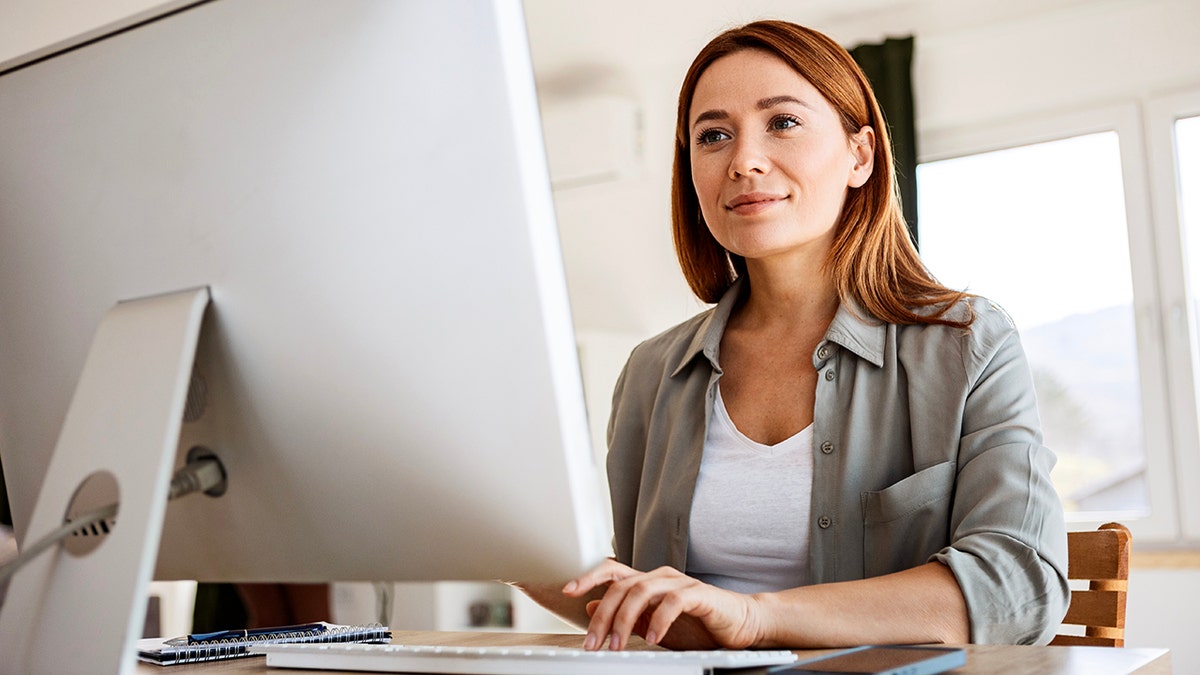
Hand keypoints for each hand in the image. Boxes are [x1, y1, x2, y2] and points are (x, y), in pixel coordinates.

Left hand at [562, 559, 762, 650]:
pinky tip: (653, 638)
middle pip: (622, 585)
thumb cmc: (700, 624)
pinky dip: (659, 620)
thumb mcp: (654, 623)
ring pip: (642, 590)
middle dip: (602, 614)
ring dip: (625, 620)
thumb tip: (593, 606)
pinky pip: (674, 601)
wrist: (739, 625)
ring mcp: (679, 583)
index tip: (568, 590)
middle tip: (593, 642)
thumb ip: (627, 615)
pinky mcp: (699, 594)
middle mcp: (660, 578)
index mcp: (648, 582)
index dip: (588, 577)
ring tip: (617, 645)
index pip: (612, 571)